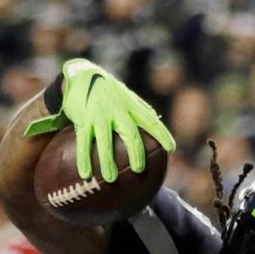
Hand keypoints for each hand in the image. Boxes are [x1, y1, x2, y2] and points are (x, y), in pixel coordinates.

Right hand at [56, 58, 174, 182]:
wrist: (83, 73)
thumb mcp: (127, 95)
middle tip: (139, 169)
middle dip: (136, 152)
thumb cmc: (109, 89)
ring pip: (105, 141)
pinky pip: (84, 142)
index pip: (150, 120)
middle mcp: (117, 110)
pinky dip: (84, 158)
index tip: (171, 149)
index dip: (162, 134)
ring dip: (107, 161)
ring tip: (111, 179)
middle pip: (129, 133)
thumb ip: (140, 107)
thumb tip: (156, 120)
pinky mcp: (83, 119)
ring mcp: (99, 115)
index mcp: (131, 105)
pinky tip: (86, 174)